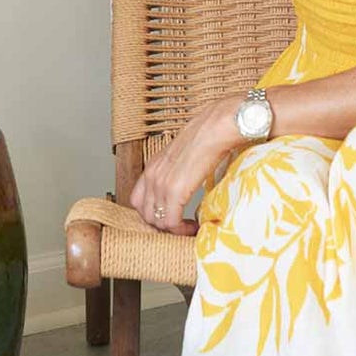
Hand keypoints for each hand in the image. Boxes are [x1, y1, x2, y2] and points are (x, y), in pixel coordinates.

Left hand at [131, 97, 242, 233]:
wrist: (217, 125)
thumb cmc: (208, 135)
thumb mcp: (185, 154)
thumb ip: (180, 169)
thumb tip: (189, 180)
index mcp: (153, 166)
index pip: (138, 201)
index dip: (154, 213)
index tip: (172, 217)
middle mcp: (152, 175)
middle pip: (145, 214)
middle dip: (163, 225)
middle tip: (182, 226)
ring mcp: (161, 183)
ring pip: (157, 221)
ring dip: (173, 229)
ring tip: (190, 227)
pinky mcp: (175, 191)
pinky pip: (170, 222)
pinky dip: (181, 230)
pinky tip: (195, 226)